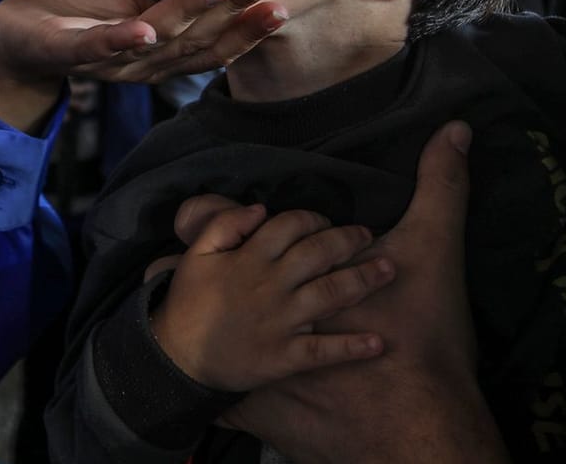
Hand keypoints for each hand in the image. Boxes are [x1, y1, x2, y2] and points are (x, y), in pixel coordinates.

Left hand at [0, 0, 285, 130]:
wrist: (12, 42)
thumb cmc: (79, 18)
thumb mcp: (135, 5)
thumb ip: (173, 1)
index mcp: (160, 53)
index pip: (213, 42)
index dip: (248, 26)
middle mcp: (140, 64)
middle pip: (197, 43)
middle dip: (239, 18)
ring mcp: (105, 61)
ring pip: (157, 40)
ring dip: (192, 16)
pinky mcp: (65, 53)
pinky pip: (96, 49)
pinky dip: (120, 41)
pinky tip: (142, 28)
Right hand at [148, 204, 393, 392]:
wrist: (176, 359)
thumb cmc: (189, 304)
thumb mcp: (197, 255)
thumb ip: (225, 225)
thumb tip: (260, 207)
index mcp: (250, 259)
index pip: (289, 226)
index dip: (313, 218)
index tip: (326, 221)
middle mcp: (271, 287)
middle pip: (318, 254)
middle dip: (348, 241)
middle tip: (369, 236)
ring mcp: (281, 323)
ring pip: (329, 296)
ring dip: (363, 281)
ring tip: (389, 270)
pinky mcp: (285, 358)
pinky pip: (323, 352)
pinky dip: (351, 348)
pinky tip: (378, 343)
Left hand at [213, 124, 507, 463]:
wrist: (418, 412)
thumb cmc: (425, 327)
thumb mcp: (437, 245)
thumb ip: (443, 185)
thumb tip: (458, 127)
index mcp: (304, 269)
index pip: (252, 229)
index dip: (233, 218)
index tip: (233, 214)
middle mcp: (280, 307)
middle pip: (226, 280)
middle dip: (195, 267)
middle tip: (177, 257)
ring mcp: (277, 354)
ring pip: (219, 335)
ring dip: (200, 325)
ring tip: (179, 312)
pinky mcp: (284, 395)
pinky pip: (237, 399)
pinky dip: (222, 395)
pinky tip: (208, 392)